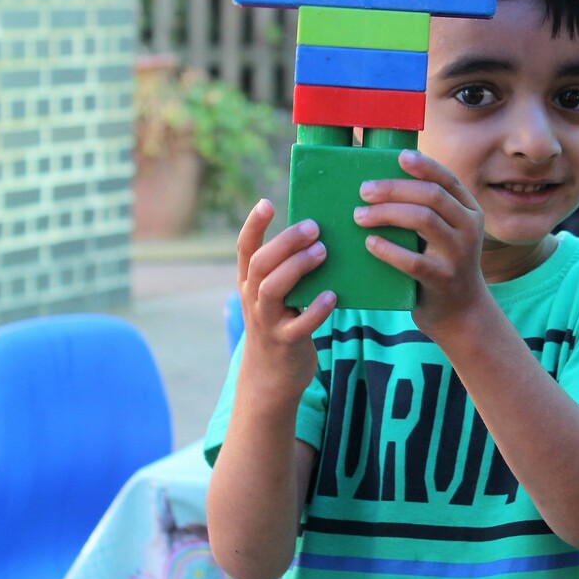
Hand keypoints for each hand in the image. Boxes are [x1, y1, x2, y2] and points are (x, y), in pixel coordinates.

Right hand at [236, 199, 335, 394]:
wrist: (272, 376)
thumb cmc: (283, 322)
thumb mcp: (278, 295)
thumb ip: (289, 268)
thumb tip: (322, 233)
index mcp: (250, 282)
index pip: (245, 248)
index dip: (253, 225)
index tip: (267, 202)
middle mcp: (253, 299)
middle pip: (260, 263)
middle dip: (285, 242)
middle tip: (313, 227)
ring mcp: (267, 321)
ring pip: (272, 289)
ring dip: (297, 267)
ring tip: (322, 252)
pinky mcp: (286, 342)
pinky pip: (300, 325)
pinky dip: (316, 309)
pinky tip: (333, 296)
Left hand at [353, 150, 491, 333]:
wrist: (460, 312)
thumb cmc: (441, 264)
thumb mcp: (445, 234)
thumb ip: (426, 210)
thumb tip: (381, 184)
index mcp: (469, 211)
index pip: (448, 180)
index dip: (424, 165)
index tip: (399, 157)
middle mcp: (469, 229)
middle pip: (432, 196)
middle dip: (394, 189)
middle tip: (364, 190)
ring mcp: (458, 254)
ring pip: (423, 220)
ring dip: (387, 213)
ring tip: (360, 216)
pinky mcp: (442, 279)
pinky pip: (412, 260)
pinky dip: (387, 249)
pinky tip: (369, 243)